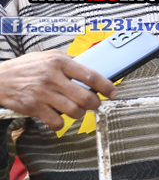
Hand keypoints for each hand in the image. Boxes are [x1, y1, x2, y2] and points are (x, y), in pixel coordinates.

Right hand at [0, 51, 117, 130]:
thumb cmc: (25, 67)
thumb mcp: (47, 56)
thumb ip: (68, 60)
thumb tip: (90, 65)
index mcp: (59, 62)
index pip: (90, 75)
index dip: (106, 85)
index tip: (112, 92)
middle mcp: (52, 77)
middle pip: (85, 96)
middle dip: (95, 103)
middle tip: (95, 104)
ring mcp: (43, 93)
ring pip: (74, 111)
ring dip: (80, 113)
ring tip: (77, 110)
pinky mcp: (34, 107)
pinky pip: (56, 121)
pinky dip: (61, 123)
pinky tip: (59, 117)